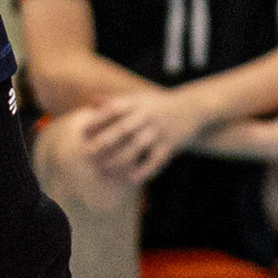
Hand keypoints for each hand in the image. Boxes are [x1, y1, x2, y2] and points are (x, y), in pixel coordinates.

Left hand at [73, 87, 197, 182]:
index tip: (82, 131)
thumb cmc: (160, 105)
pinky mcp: (171, 144)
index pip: (115, 109)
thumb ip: (117, 101)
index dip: (98, 120)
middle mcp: (149, 115)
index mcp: (139, 103)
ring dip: (120, 159)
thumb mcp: (140, 98)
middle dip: (105, 141)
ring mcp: (160, 130)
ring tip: (105, 170)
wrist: (195, 107)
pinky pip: (156, 159)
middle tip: (87, 153)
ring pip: (138, 146)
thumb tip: (92, 101)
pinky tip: (131, 179)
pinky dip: (144, 170)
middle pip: (124, 128)